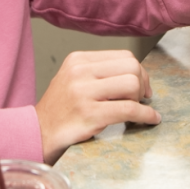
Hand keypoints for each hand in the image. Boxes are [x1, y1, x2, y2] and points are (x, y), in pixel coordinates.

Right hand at [34, 50, 158, 165]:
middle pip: (131, 66)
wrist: (38, 132)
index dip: (139, 71)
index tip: (141, 86)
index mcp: (78, 59)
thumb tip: (136, 73)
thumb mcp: (73, 79)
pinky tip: (151, 119)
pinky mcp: (90, 114)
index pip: (123, 55)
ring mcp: (84, 92)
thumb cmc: (60, 109)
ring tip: (136, 110)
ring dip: (141, 100)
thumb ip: (98, 72)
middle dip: (143, 83)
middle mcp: (80, 71)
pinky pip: (130, 109)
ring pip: (132, 84)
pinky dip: (146, 115)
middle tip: (141, 98)